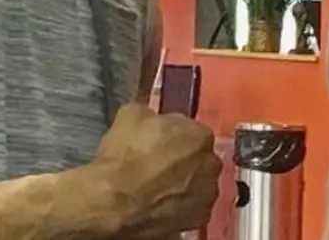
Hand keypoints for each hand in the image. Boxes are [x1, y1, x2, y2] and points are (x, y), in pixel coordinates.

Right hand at [94, 103, 221, 237]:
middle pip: (198, 157)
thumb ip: (150, 111)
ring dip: (183, 183)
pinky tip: (161, 204)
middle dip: (182, 159)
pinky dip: (181, 205)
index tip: (157, 142)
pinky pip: (192, 206)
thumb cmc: (125, 156)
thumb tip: (151, 113)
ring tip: (158, 187)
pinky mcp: (200, 218)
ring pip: (197, 183)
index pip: (189, 130)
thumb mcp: (130, 116)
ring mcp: (208, 193)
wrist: (117, 202)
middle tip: (157, 165)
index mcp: (200, 134)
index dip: (171, 136)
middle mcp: (212, 163)